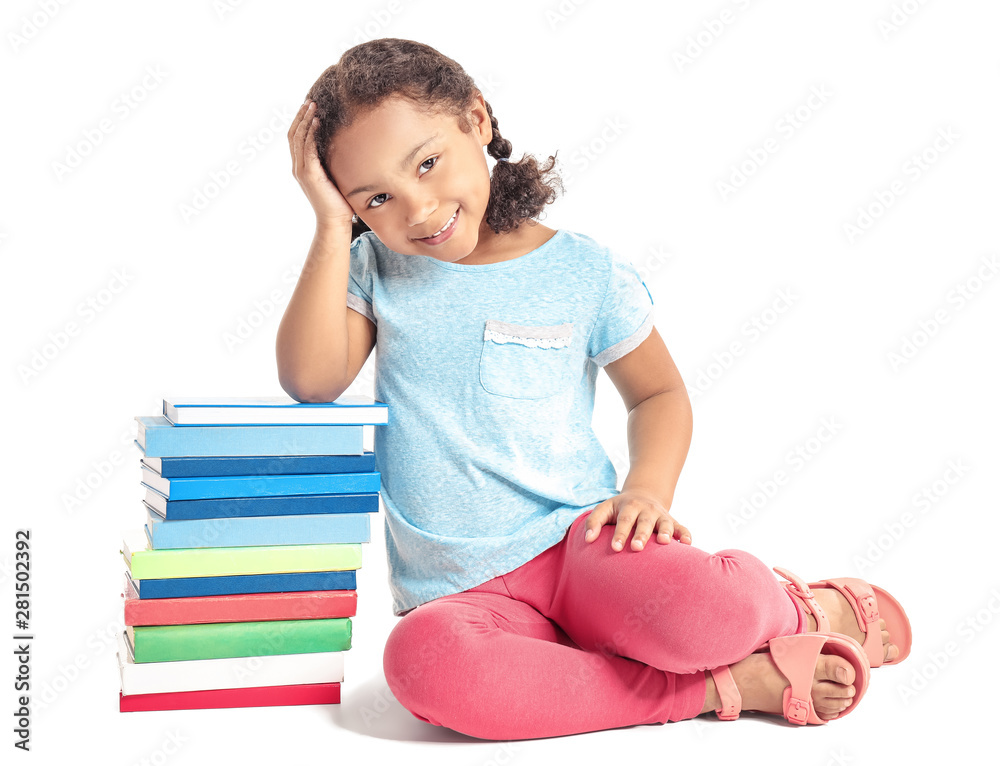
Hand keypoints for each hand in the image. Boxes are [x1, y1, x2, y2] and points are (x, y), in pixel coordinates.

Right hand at [288, 101, 355, 227]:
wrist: (335, 221)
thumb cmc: (338, 201)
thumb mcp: (333, 176)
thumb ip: (331, 162)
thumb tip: (342, 147)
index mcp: (302, 167)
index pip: (296, 139)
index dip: (300, 121)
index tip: (308, 107)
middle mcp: (298, 167)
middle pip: (294, 135)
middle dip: (301, 116)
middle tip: (309, 101)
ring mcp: (302, 171)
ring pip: (299, 139)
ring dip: (305, 120)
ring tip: (312, 106)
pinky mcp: (310, 175)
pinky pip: (308, 149)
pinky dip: (311, 134)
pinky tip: (317, 123)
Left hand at [583, 490, 691, 550]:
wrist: (643, 495)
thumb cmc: (620, 509)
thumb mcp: (605, 509)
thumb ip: (593, 522)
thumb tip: (587, 540)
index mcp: (628, 506)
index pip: (623, 521)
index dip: (619, 534)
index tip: (614, 548)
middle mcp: (645, 510)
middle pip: (643, 522)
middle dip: (640, 535)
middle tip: (636, 547)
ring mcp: (660, 515)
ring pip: (665, 523)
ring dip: (666, 532)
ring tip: (664, 542)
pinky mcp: (672, 521)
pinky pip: (681, 527)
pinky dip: (685, 534)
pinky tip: (687, 544)